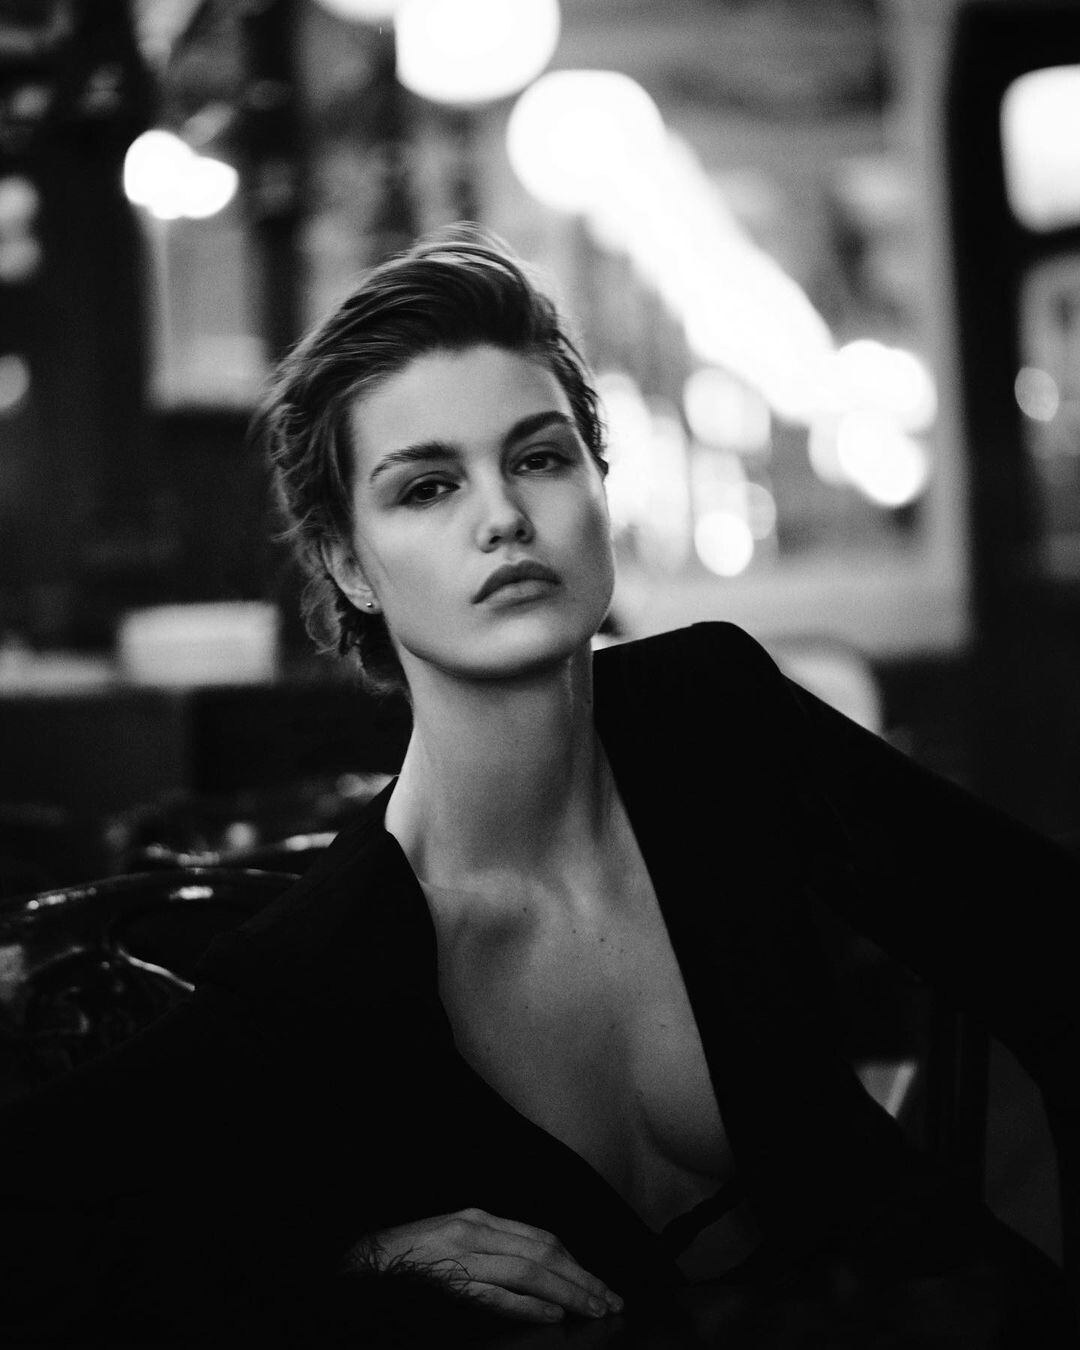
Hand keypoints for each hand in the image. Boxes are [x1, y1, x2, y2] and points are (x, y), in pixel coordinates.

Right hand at [344, 1206, 623, 1323]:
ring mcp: (463, 1256)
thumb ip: (493, 1246)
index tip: (600, 1284)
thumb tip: (539, 1271)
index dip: (576, 1262)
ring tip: (593, 1310)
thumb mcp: (456, 1237)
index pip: (541, 1239)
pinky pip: (495, 1293)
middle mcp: (476, 1231)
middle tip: (611, 1301)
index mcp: (479, 1219)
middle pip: (543, 1253)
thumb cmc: (411, 1253)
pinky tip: (551, 1315)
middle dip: (583, 1278)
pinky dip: (527, 1303)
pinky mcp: (450, 1281)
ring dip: (567, 1292)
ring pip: (528, 1271)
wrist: (364, 1261)